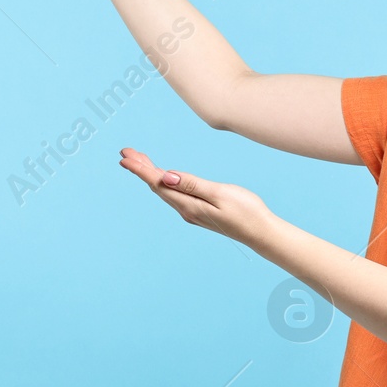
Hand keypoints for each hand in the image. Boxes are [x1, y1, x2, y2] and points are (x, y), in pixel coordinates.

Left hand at [118, 147, 270, 245]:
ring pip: (165, 191)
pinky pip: (174, 195)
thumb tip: (166, 176)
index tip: (124, 157)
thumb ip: (192, 184)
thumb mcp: (220, 194)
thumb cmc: (246, 212)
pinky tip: (162, 178)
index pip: (158, 183)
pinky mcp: (199, 212)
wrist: (262, 233)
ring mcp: (192, 212)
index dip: (140, 169)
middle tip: (126, 152)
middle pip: (158, 186)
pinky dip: (164, 182)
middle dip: (141, 168)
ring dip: (151, 174)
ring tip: (139, 161)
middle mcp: (186, 210)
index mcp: (189, 205)